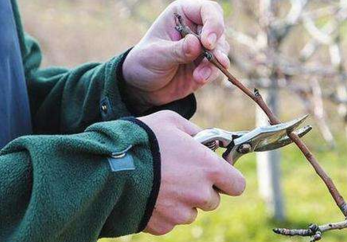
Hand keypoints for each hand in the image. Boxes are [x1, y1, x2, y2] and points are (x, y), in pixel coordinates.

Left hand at [122, 0, 229, 107]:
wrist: (143, 85)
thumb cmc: (145, 61)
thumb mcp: (156, 55)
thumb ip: (177, 50)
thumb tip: (197, 44)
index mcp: (183, 14)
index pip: (208, 10)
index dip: (213, 23)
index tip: (208, 43)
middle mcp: (197, 27)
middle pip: (219, 30)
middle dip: (216, 47)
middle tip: (213, 59)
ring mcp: (204, 47)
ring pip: (222, 49)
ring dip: (214, 63)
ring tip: (199, 76)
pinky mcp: (207, 64)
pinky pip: (218, 67)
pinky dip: (212, 73)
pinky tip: (199, 79)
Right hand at [138, 111, 245, 234]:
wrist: (109, 167)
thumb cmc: (143, 140)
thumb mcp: (171, 122)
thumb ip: (195, 132)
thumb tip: (207, 140)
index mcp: (208, 168)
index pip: (237, 185)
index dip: (228, 178)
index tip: (217, 171)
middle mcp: (199, 194)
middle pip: (213, 200)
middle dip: (202, 189)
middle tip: (183, 174)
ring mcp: (181, 213)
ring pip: (191, 212)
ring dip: (183, 201)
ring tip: (162, 183)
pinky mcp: (162, 226)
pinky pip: (171, 221)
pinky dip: (164, 211)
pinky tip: (150, 194)